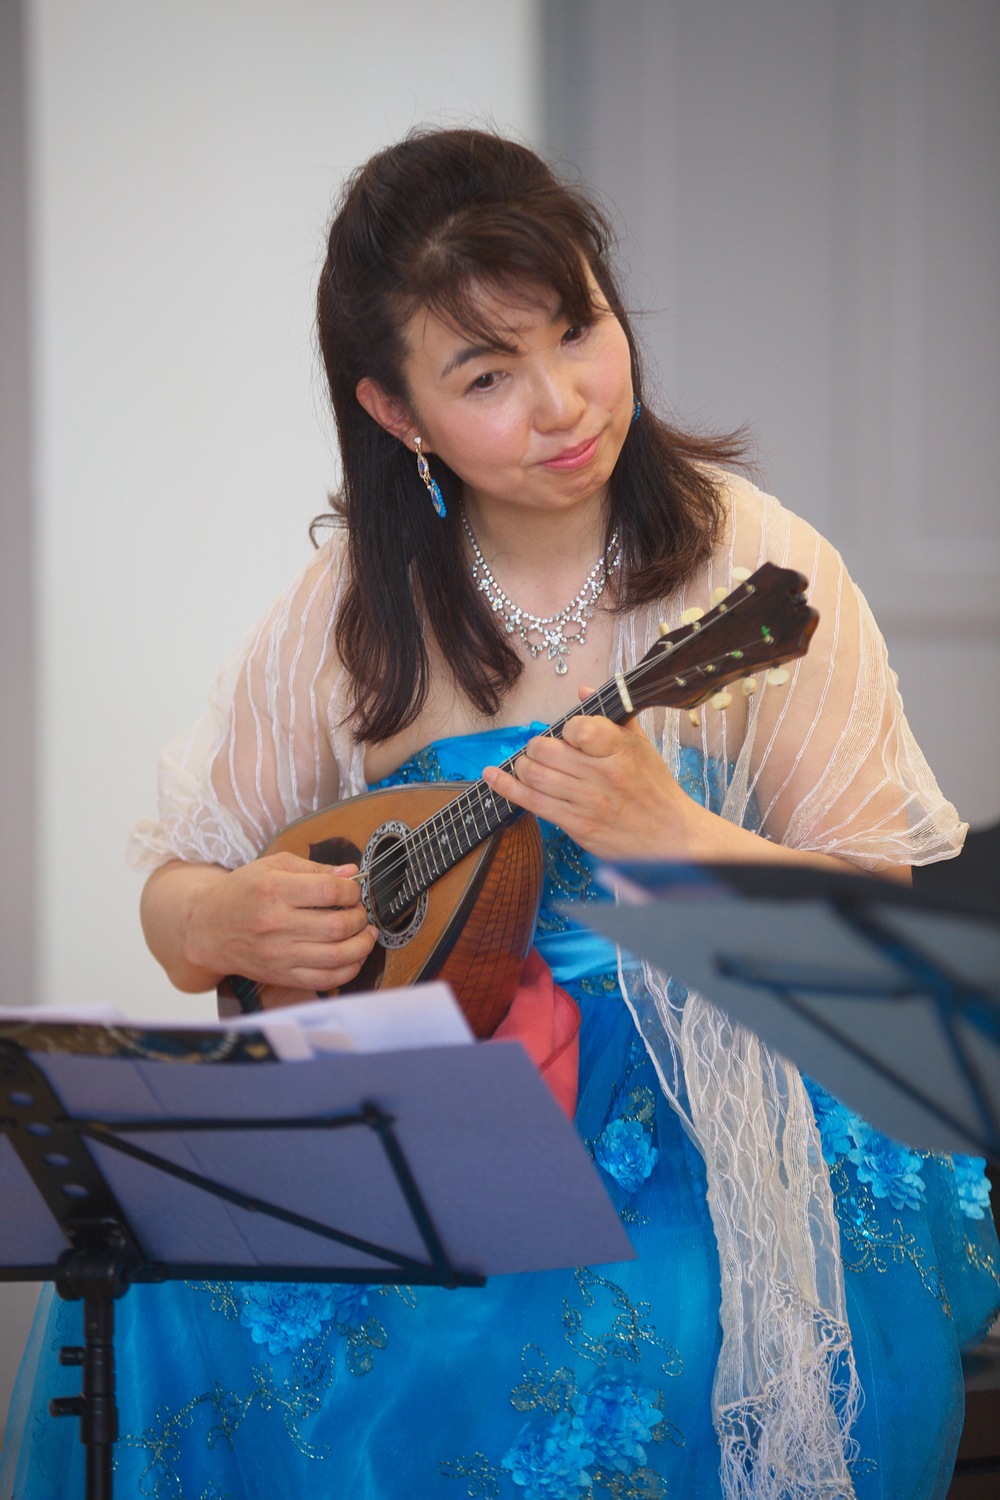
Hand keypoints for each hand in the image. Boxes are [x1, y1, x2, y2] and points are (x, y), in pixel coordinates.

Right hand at [183, 852, 377, 993]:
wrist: (206, 929)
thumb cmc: (241, 892)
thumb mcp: (272, 866)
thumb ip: (314, 868)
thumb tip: (351, 873)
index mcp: (275, 890)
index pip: (330, 891)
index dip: (352, 890)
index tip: (353, 890)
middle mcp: (277, 924)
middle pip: (338, 925)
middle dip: (360, 917)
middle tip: (360, 912)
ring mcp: (279, 954)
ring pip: (337, 956)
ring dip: (362, 945)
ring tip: (365, 934)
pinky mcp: (281, 975)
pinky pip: (325, 980)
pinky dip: (349, 969)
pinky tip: (354, 956)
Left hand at [482, 702, 700, 862]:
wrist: (670, 838)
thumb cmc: (655, 790)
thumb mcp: (641, 746)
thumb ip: (611, 717)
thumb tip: (582, 689)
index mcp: (620, 748)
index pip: (577, 726)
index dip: (565, 728)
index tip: (568, 734)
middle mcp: (603, 773)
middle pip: (546, 751)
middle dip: (534, 748)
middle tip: (539, 752)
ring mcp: (588, 801)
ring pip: (535, 775)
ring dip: (522, 768)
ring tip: (528, 766)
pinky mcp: (577, 825)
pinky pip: (532, 802)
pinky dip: (506, 787)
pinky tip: (492, 777)